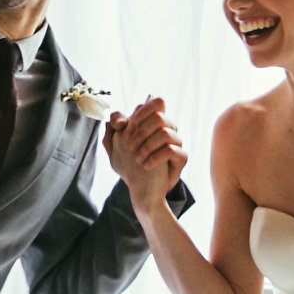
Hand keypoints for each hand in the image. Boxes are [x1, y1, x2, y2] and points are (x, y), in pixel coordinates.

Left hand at [103, 97, 185, 213]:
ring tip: (137, 159)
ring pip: (166, 133)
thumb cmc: (131, 165)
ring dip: (147, 146)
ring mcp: (176, 143)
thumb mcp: (116, 147)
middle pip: (160, 116)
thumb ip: (113, 131)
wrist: (144, 190)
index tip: (124, 126)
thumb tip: (116, 119)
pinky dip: (155, 158)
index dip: (141, 111)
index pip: (156, 103)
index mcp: (153, 122)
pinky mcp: (181, 158)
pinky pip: (171, 150)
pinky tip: (146, 165)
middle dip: (141, 131)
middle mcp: (167, 129)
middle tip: (129, 147)